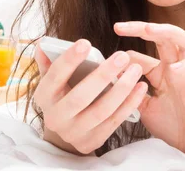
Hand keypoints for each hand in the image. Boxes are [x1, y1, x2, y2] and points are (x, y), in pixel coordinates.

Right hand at [33, 39, 148, 153]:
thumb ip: (48, 62)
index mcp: (44, 97)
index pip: (54, 77)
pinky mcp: (92, 142)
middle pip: (80, 97)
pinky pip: (114, 121)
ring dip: (121, 89)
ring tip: (135, 69)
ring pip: (101, 111)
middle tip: (122, 56)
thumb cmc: (62, 95)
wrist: (66, 130)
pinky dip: (129, 104)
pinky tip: (140, 87)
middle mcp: (56, 118)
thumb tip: (45, 44)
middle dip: (103, 75)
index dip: (69, 60)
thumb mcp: (51, 80)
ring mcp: (74, 133)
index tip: (86, 42)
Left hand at [115, 22, 184, 163]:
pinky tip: (175, 69)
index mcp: (162, 72)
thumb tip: (112, 77)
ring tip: (148, 30)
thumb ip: (131, 90)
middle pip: (164, 36)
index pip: (142, 54)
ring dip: (167, 32)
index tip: (106, 65)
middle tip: (119, 27)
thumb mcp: (143, 106)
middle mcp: (176, 68)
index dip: (124, 56)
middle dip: (141, 27)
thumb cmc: (171, 125)